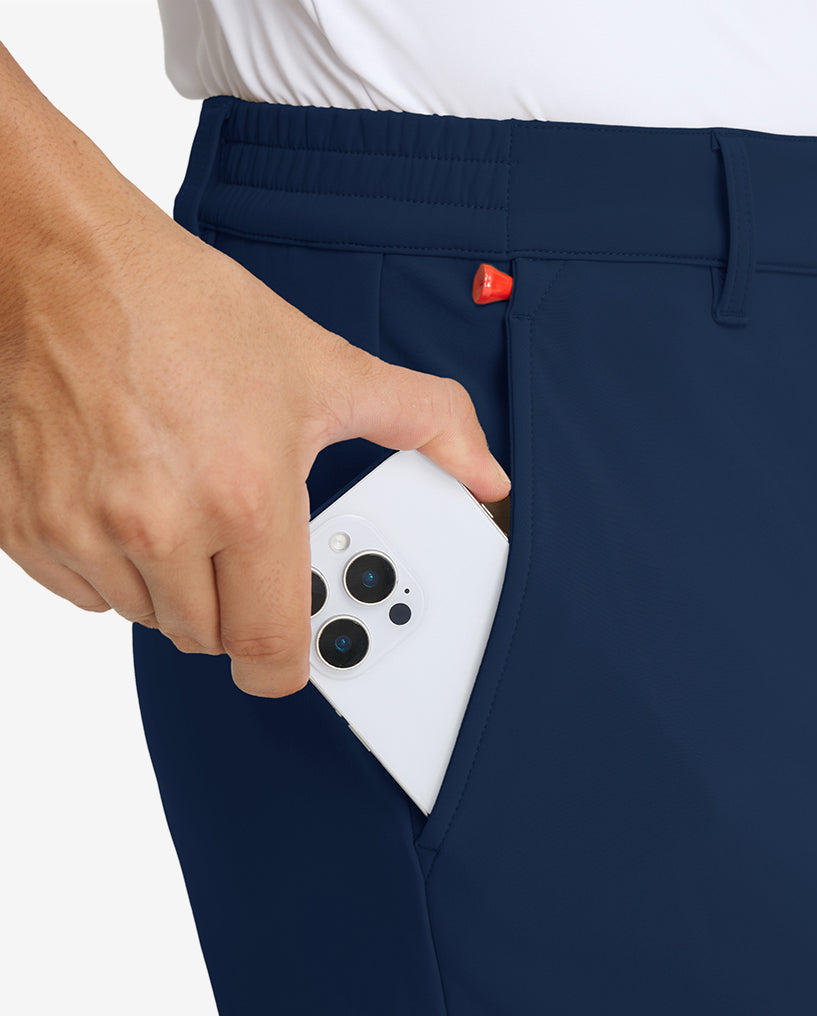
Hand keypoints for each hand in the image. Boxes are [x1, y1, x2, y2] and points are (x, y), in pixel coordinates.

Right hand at [0, 192, 510, 698]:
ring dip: (171, 586)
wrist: (69, 265)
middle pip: (210, 640)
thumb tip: (486, 474)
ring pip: (146, 619)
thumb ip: (425, 424)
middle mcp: (159, 527)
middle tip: (235, 536)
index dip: (286, 665)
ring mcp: (85, 530)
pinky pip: (84, 595)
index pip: (269, 652)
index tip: (288, 651)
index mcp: (244, 500)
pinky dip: (109, 568)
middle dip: (232, 603)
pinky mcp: (27, 526)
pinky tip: (125, 502)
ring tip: (181, 502)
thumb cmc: (190, 312)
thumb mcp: (327, 369)